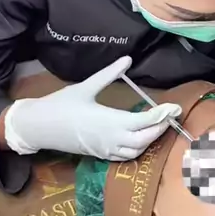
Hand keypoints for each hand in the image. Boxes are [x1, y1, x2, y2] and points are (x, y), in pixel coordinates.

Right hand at [4, 56, 181, 160]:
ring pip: (137, 151)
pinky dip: (138, 149)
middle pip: (146, 139)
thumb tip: (127, 58)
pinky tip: (141, 139)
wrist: (39, 127)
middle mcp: (112, 139)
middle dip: (161, 128)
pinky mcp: (100, 154)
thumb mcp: (86, 86)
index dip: (163, 115)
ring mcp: (106, 149)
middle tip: (171, 116)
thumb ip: (109, 73)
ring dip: (151, 140)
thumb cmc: (61, 105)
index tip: (175, 107)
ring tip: (160, 126)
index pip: (145, 121)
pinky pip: (126, 157)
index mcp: (111, 121)